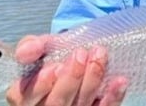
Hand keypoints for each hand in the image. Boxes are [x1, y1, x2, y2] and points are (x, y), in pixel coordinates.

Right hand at [6, 35, 127, 105]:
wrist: (76, 61)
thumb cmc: (54, 58)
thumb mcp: (39, 48)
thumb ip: (30, 46)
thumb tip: (28, 51)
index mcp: (26, 97)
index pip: (28, 95)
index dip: (42, 84)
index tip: (56, 66)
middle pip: (56, 103)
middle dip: (70, 78)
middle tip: (81, 54)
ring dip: (92, 80)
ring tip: (100, 55)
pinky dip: (113, 96)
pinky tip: (120, 80)